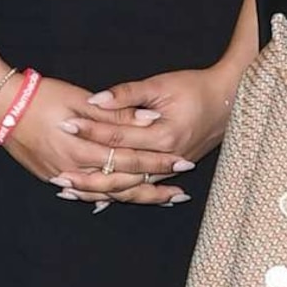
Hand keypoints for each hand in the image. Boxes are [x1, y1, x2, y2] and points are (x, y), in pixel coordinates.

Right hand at [5, 75, 189, 207]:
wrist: (0, 105)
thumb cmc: (40, 96)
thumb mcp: (80, 100)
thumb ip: (115, 114)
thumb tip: (149, 121)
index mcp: (82, 149)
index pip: (130, 160)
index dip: (158, 163)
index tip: (182, 164)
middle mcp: (73, 169)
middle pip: (122, 185)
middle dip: (154, 189)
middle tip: (181, 193)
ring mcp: (61, 176)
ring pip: (106, 195)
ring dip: (135, 198)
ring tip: (161, 199)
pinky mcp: (51, 176)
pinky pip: (85, 194)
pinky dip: (106, 197)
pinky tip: (122, 199)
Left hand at [57, 61, 237, 196]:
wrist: (229, 101)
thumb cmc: (195, 88)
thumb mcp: (161, 85)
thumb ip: (127, 94)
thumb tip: (95, 100)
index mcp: (162, 135)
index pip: (116, 136)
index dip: (89, 130)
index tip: (63, 126)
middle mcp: (165, 158)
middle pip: (118, 172)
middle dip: (86, 175)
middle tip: (56, 177)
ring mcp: (169, 169)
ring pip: (128, 188)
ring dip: (98, 192)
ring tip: (69, 193)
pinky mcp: (170, 172)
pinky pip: (140, 190)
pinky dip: (118, 195)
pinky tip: (96, 202)